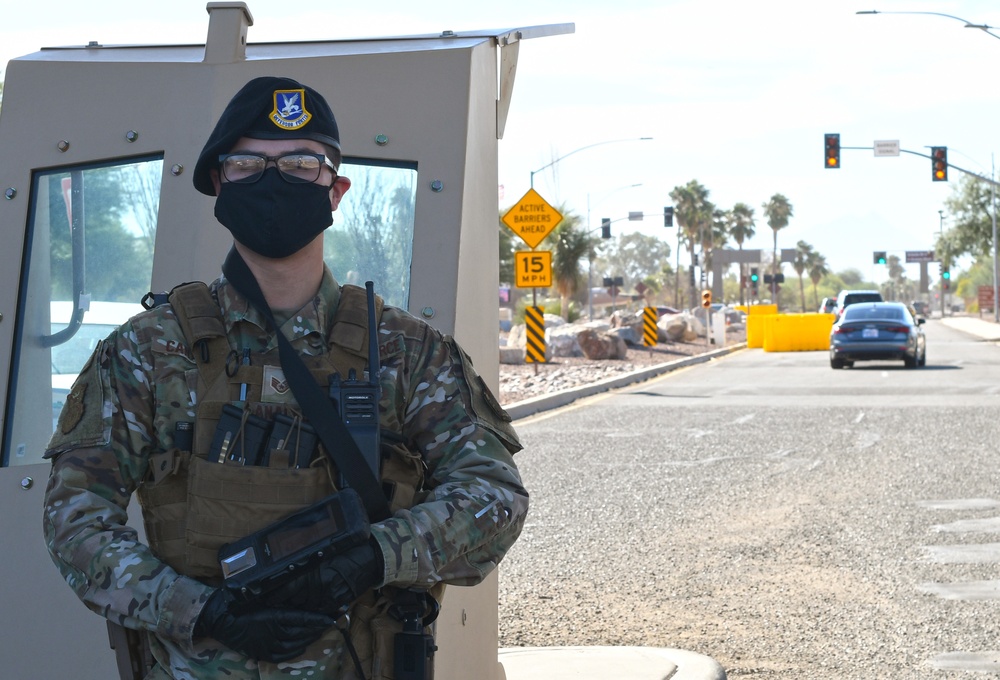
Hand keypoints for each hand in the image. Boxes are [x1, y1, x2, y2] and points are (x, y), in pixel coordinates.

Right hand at [194, 588, 335, 661]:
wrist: (218, 619)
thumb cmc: (239, 603)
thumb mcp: (261, 596)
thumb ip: (279, 598)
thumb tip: (297, 593)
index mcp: (274, 616)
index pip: (303, 618)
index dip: (319, 619)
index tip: (333, 617)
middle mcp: (274, 632)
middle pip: (303, 632)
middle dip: (318, 628)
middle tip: (330, 621)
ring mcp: (268, 645)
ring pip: (296, 644)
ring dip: (309, 638)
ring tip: (318, 631)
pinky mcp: (261, 653)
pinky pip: (283, 655)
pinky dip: (295, 650)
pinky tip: (301, 645)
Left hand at [265, 540, 383, 614]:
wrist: (371, 558)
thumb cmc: (348, 549)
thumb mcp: (324, 550)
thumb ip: (306, 560)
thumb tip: (288, 567)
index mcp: (313, 570)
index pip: (287, 587)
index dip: (276, 594)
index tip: (268, 597)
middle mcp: (319, 585)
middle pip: (295, 599)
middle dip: (288, 598)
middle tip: (281, 597)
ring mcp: (329, 595)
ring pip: (306, 606)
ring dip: (302, 603)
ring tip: (300, 597)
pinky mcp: (338, 602)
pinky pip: (320, 609)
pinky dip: (316, 606)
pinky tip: (316, 599)